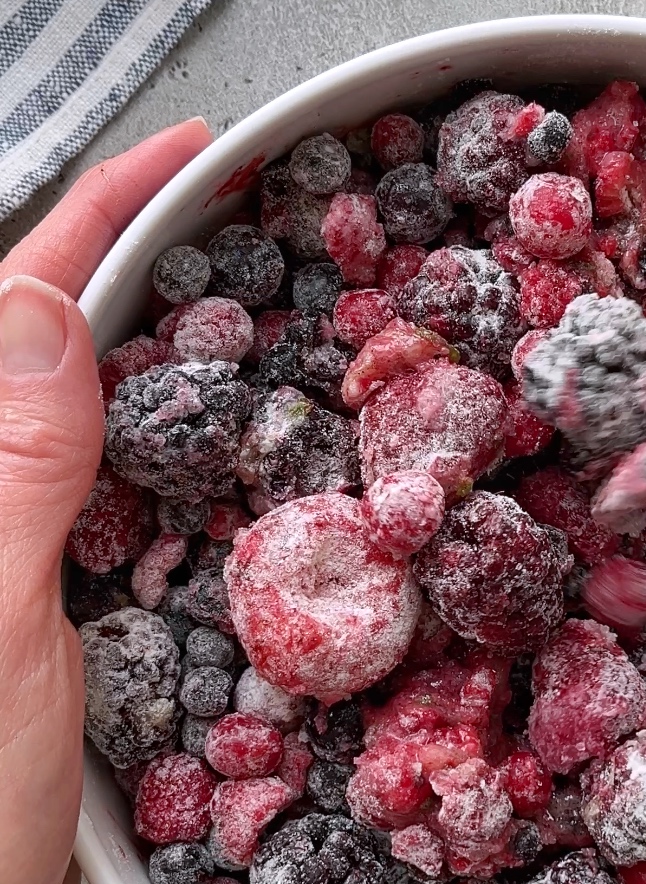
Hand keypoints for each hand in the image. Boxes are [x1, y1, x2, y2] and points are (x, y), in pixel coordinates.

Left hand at [0, 118, 212, 883]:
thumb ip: (8, 470)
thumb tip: (46, 308)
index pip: (20, 306)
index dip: (104, 216)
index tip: (196, 156)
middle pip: (73, 351)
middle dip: (160, 276)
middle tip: (254, 232)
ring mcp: (34, 558)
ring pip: (120, 431)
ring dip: (192, 370)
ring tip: (269, 325)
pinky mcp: (77, 616)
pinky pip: (147, 513)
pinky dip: (206, 473)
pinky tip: (252, 466)